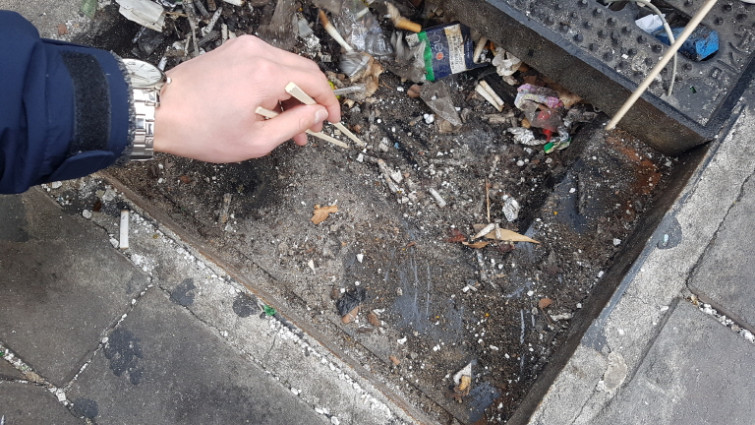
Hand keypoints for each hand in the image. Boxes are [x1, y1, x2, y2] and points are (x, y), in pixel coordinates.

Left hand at [153, 35, 340, 162]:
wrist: (158, 112)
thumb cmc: (200, 130)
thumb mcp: (256, 140)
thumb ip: (295, 125)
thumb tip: (318, 114)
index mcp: (266, 74)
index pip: (316, 81)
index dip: (330, 102)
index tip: (332, 120)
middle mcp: (257, 53)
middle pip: (304, 70)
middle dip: (313, 99)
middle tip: (312, 127)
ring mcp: (243, 48)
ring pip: (286, 66)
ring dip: (294, 94)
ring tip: (290, 125)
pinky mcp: (233, 50)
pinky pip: (267, 63)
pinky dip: (276, 84)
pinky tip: (271, 108)